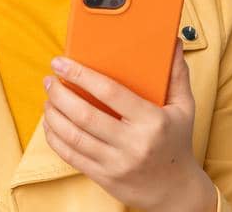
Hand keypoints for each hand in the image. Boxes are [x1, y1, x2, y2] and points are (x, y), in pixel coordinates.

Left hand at [42, 39, 217, 211]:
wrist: (176, 191)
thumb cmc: (177, 143)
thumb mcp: (184, 108)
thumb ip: (176, 74)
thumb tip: (173, 42)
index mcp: (151, 120)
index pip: (110, 92)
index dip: (81, 75)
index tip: (62, 63)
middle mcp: (133, 143)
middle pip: (84, 115)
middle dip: (60, 94)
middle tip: (50, 80)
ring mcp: (116, 163)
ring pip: (73, 136)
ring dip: (53, 115)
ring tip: (48, 99)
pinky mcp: (104, 177)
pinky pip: (71, 156)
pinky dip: (55, 138)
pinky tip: (50, 124)